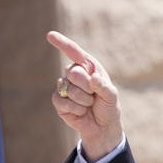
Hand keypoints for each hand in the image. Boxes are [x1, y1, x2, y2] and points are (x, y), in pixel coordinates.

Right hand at [46, 31, 122, 161]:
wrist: (102, 127)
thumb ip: (104, 86)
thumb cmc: (108, 107)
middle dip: (87, 87)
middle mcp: (74, 74)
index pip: (74, 52)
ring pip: (69, 88)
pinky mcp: (59, 101)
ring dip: (83, 101)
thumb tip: (92, 78)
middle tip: (94, 96)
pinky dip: (75, 109)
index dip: (62, 43)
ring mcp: (65, 87)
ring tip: (89, 105)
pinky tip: (81, 112)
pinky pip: (62, 101)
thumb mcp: (111, 96)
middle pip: (73, 72)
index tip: (50, 35)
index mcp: (89, 67)